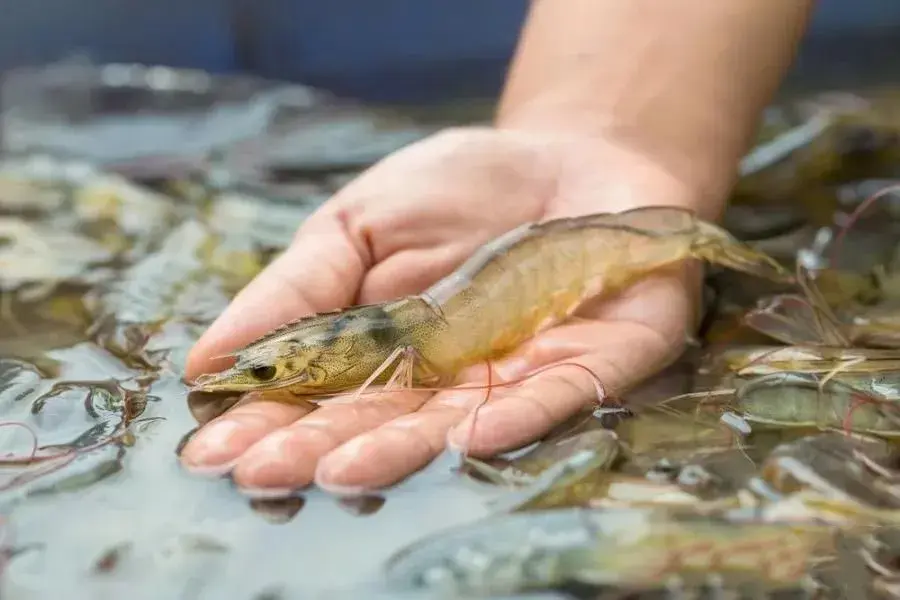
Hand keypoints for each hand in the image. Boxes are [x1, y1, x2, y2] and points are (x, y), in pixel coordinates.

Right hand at [179, 126, 703, 493]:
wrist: (569, 157)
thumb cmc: (458, 190)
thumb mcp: (360, 223)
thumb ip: (298, 288)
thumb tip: (209, 357)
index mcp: (383, 353)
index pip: (317, 398)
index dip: (268, 423)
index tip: (213, 450)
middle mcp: (443, 380)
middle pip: (377, 422)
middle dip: (320, 450)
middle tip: (263, 475)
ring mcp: (515, 377)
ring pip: (454, 424)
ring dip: (400, 450)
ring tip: (342, 471)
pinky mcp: (590, 363)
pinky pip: (554, 397)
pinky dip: (515, 417)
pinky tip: (469, 438)